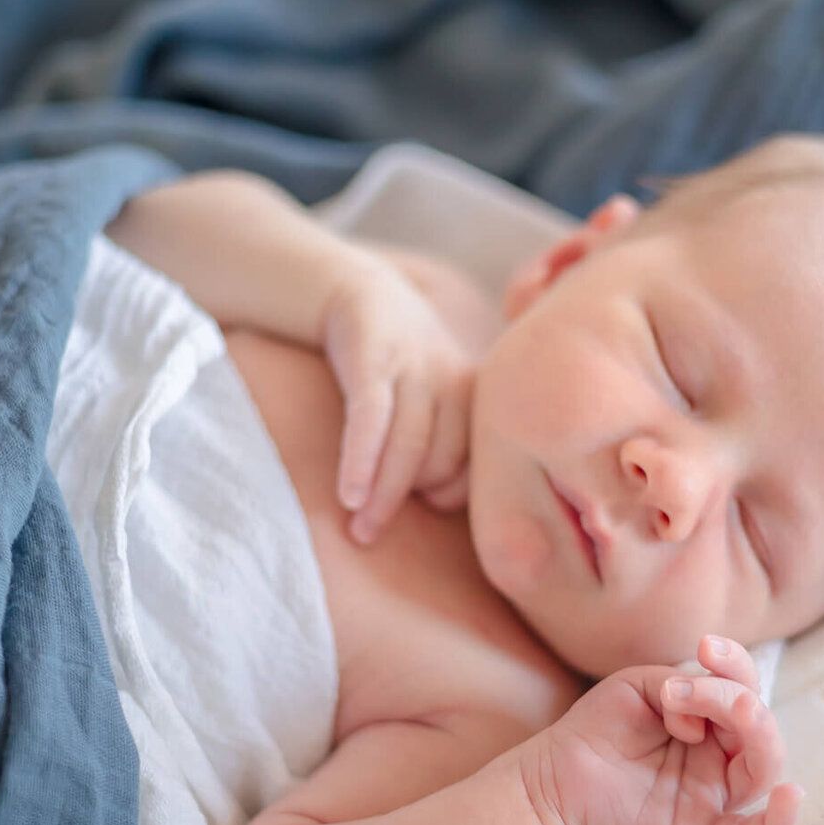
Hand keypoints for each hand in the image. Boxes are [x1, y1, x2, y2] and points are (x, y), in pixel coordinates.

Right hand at [322, 250, 476, 542]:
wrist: (359, 293)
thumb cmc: (399, 364)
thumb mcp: (433, 395)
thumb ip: (444, 440)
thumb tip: (438, 506)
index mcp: (476, 397)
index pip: (472, 468)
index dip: (445, 496)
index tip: (416, 508)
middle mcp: (454, 382)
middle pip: (442, 463)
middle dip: (409, 501)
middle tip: (372, 530)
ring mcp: (415, 369)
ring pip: (409, 448)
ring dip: (382, 496)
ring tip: (359, 532)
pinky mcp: (374, 361)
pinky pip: (371, 421)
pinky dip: (361, 462)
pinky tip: (348, 496)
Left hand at [519, 635, 800, 824]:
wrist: (553, 778)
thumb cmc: (598, 728)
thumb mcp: (640, 685)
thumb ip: (683, 688)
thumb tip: (700, 722)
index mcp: (710, 719)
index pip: (745, 688)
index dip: (735, 664)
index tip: (704, 647)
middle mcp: (719, 755)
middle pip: (760, 729)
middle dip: (735, 700)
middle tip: (686, 691)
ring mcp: (712, 793)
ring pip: (762, 771)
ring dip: (754, 735)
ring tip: (717, 715)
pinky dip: (777, 821)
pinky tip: (791, 797)